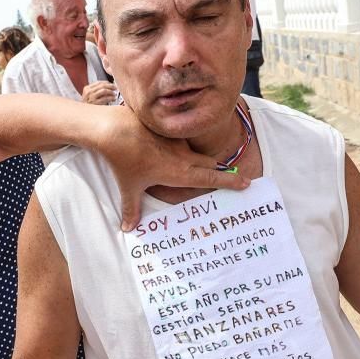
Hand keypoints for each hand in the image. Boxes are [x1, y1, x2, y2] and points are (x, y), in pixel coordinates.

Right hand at [81, 81, 117, 105]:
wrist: (83, 115)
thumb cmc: (88, 106)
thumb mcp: (89, 96)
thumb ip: (96, 90)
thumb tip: (109, 86)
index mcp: (86, 88)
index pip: (99, 82)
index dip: (107, 82)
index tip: (112, 84)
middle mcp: (88, 92)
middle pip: (102, 85)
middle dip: (111, 86)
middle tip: (116, 88)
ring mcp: (91, 98)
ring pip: (104, 91)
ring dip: (111, 92)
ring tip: (114, 94)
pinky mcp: (95, 104)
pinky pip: (105, 98)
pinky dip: (111, 98)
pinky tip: (113, 98)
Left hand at [94, 105, 249, 229]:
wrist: (114, 130)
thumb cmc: (123, 162)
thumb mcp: (129, 187)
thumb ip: (131, 208)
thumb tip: (127, 228)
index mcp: (179, 172)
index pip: (211, 178)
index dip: (229, 182)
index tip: (246, 183)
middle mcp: (183, 157)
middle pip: (211, 164)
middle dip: (223, 172)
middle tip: (237, 179)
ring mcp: (177, 142)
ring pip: (198, 152)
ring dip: (205, 160)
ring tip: (210, 167)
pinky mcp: (168, 131)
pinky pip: (183, 141)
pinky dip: (185, 148)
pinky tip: (176, 151)